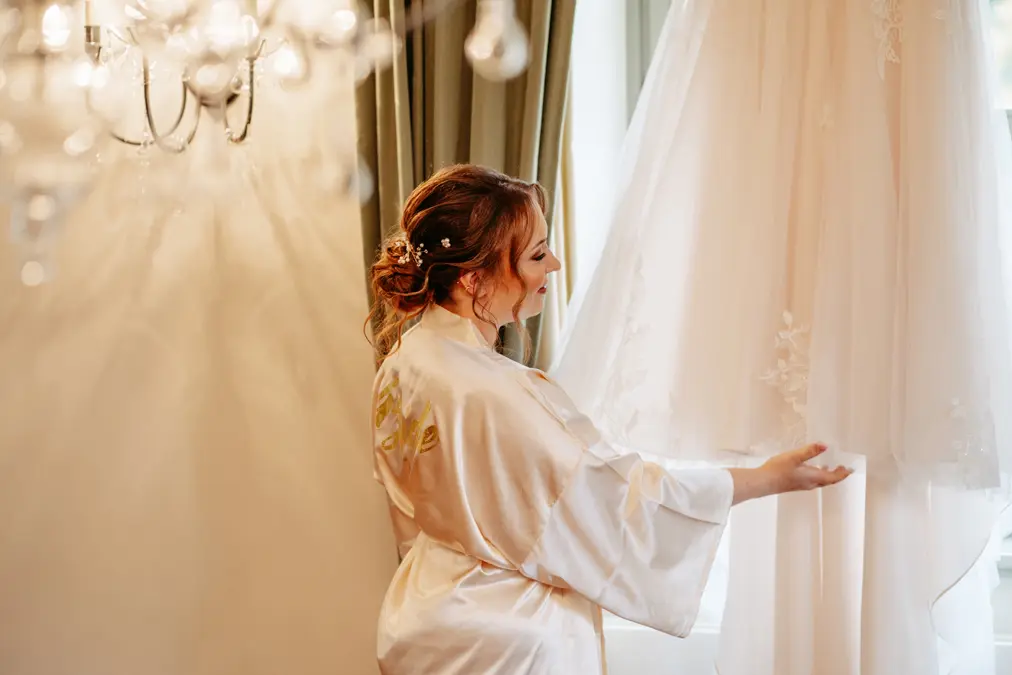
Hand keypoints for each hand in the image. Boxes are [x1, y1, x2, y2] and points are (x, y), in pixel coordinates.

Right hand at [728, 443, 852, 504]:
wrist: (763, 482)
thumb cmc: (778, 470)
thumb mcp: (795, 457)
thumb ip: (810, 451)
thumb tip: (825, 445)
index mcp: (813, 477)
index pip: (833, 477)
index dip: (843, 473)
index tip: (850, 469)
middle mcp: (810, 483)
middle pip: (828, 481)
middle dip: (837, 474)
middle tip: (844, 468)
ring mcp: (802, 485)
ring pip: (820, 481)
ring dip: (827, 474)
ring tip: (830, 466)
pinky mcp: (795, 484)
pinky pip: (812, 480)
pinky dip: (817, 474)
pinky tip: (811, 468)